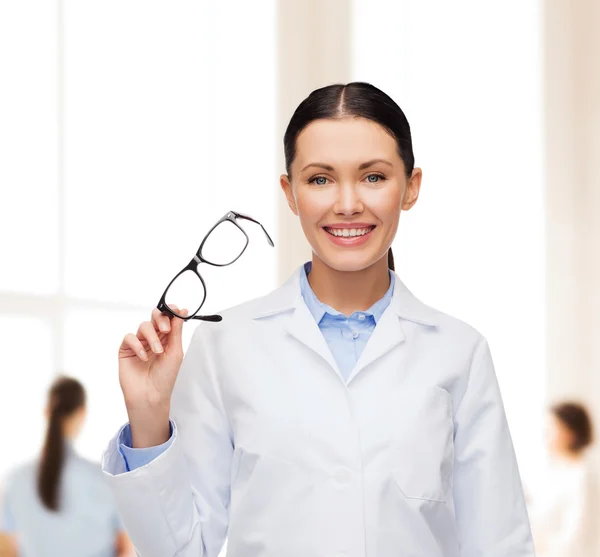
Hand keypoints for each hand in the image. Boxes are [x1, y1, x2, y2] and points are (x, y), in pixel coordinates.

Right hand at [118, 306, 187, 446]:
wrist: (150, 395)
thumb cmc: (165, 377)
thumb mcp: (175, 352)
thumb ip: (176, 331)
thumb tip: (181, 310)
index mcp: (167, 337)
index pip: (168, 318)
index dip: (170, 311)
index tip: (175, 310)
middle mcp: (153, 338)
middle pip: (154, 317)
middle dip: (160, 319)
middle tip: (165, 330)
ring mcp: (139, 343)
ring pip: (143, 326)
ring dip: (152, 337)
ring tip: (157, 351)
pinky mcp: (126, 349)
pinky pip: (129, 337)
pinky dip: (137, 345)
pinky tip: (143, 357)